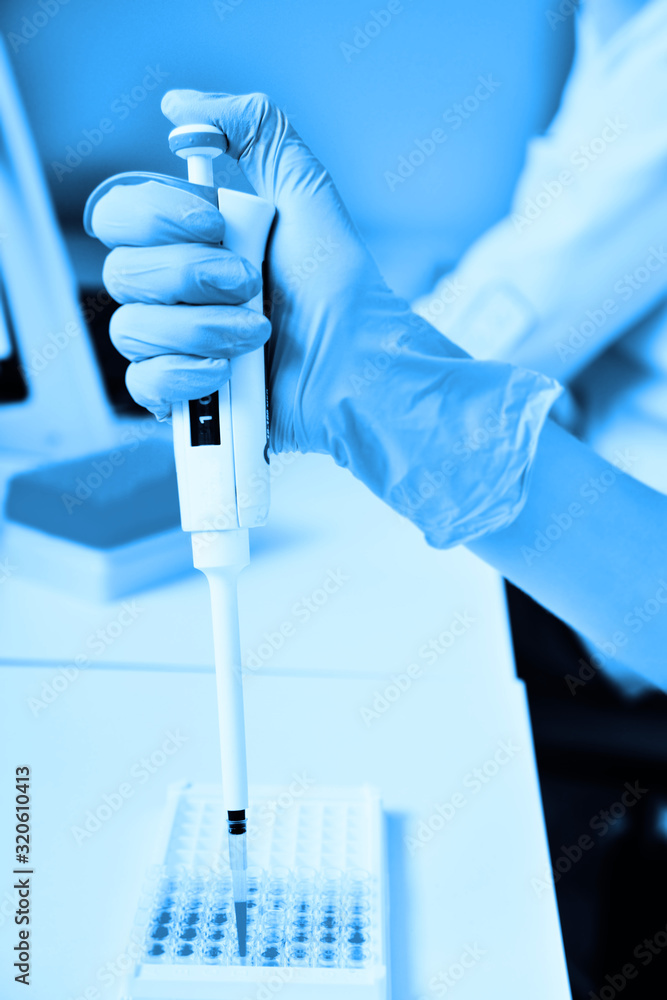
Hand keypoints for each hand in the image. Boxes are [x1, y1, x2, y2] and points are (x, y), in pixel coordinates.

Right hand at [89, 90, 559, 546]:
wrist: (361, 366)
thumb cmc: (340, 289)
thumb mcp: (305, 192)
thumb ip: (254, 131)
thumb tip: (180, 107)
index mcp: (189, 241)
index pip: (119, 216)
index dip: (153, 217)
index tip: (211, 223)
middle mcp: (175, 291)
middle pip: (121, 273)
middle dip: (187, 277)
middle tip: (247, 282)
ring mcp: (176, 345)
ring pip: (130, 330)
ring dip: (198, 328)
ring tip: (257, 333)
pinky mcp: (184, 397)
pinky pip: (142, 385)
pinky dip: (183, 376)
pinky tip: (226, 373)